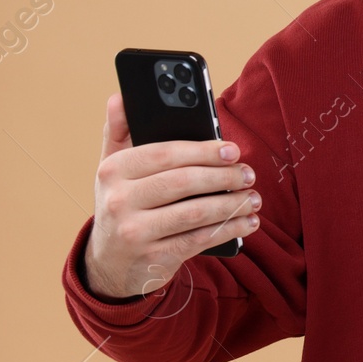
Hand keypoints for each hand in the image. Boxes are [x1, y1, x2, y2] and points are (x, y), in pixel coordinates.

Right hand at [84, 92, 261, 299]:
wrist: (109, 264)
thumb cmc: (123, 204)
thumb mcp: (112, 169)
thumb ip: (119, 132)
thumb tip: (121, 97)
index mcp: (112, 171)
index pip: (164, 154)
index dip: (203, 150)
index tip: (233, 149)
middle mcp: (119, 201)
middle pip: (183, 182)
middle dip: (223, 176)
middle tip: (248, 173)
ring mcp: (135, 232)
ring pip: (195, 213)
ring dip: (232, 204)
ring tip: (253, 197)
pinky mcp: (154, 258)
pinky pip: (199, 240)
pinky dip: (229, 229)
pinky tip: (248, 221)